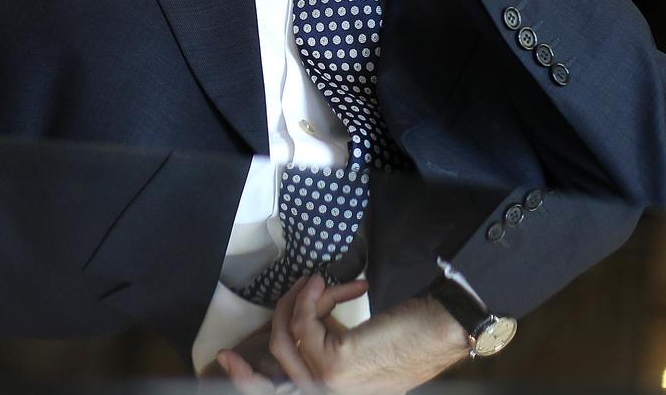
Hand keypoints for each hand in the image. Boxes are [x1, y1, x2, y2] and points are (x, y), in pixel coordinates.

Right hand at [209, 274, 468, 393]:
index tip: (224, 359)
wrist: (440, 333)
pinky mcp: (334, 366)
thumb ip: (327, 346)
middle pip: (276, 360)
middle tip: (294, 289)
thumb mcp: (358, 348)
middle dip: (276, 318)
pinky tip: (324, 284)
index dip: (246, 381)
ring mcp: (328, 387)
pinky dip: (308, 298)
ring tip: (319, 282)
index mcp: (330, 394)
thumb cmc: (408, 338)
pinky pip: (303, 323)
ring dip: (299, 300)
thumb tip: (300, 318)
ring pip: (286, 335)